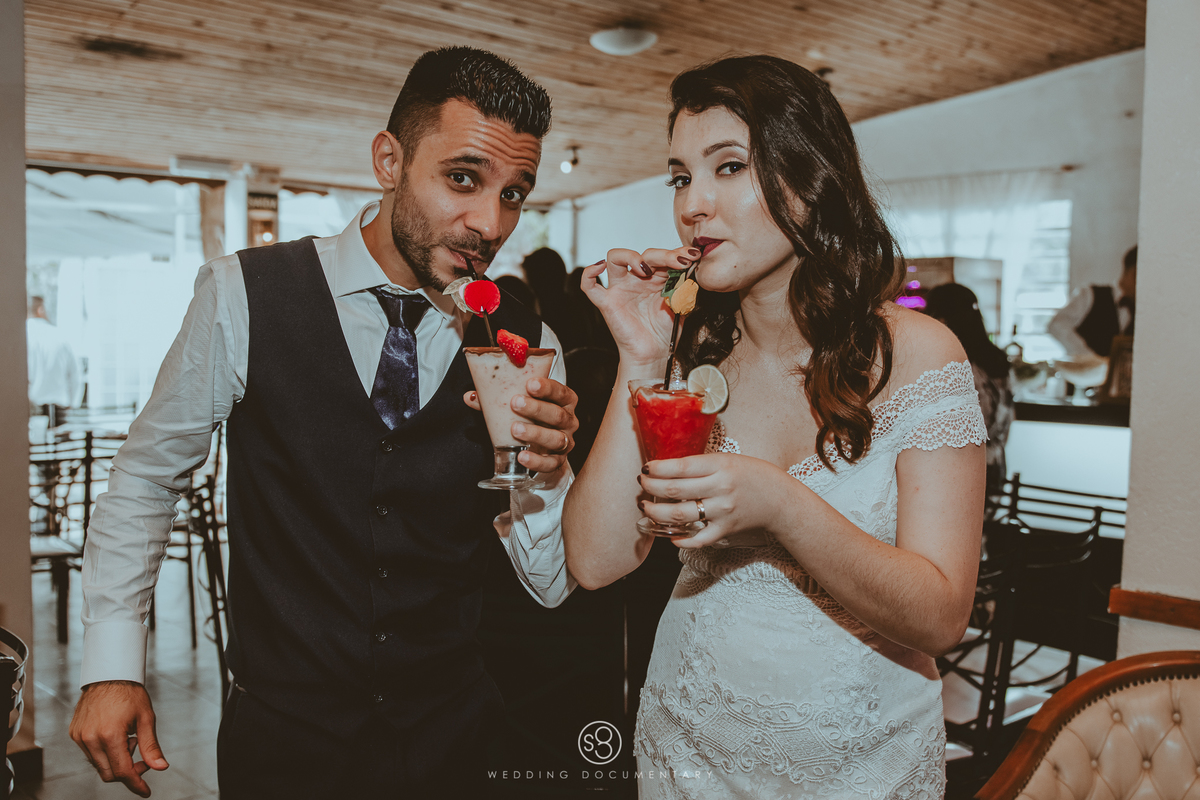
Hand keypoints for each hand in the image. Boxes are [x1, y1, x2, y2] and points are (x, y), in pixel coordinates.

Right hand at [69, 680, 167, 796]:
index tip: (145, 791)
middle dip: (128, 772)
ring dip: (117, 761)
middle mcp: (91, 738)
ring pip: (99, 765)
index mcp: (110, 735)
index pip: (123, 771)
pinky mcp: (75, 734)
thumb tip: (160, 767)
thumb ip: (151, 746)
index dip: (136, 784)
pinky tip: (117, 737)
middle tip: (142, 758)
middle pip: (109, 773)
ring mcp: (80, 737)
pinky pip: (90, 754)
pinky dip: (105, 753)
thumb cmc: (130, 693)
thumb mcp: (147, 718)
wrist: (109, 675)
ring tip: (129, 740)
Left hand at [464, 376, 578, 474]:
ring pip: (556, 439)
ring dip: (536, 433)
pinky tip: (522, 455)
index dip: (547, 387)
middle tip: (516, 403)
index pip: (561, 392)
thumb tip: (471, 396)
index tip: (530, 383)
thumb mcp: (519, 407)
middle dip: (537, 408)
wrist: (543, 449)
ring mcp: (566, 442)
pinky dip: (536, 461)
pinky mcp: (559, 461)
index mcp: (563, 402)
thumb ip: (498, 400)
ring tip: (515, 429)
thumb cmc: (532, 419)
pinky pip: (550, 463)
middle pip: (558, 415)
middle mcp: (569, 421)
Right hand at [580, 245, 700, 367]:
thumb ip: (685, 288)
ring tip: (647, 269)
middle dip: (664, 255)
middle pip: (644, 255)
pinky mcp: (607, 303)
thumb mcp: (682, 306)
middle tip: (680, 262)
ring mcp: (620, 289)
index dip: (677, 254)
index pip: (662, 257)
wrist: (654, 355)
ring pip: (615, 258)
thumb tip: (690, 270)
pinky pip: (589, 286)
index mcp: (655, 278)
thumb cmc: (665, 333)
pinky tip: (600, 267)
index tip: (692, 256)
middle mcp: (636, 280)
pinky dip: (589, 273)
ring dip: (631, 256)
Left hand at [638, 453, 794, 547]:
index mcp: (719, 466)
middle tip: (641, 486)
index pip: (680, 467)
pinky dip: (680, 540)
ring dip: (657, 512)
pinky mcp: (725, 530)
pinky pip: (697, 539)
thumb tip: (668, 468)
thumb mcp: (728, 459)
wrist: (780, 500)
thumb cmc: (753, 475)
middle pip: (674, 490)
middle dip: (651, 488)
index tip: (645, 468)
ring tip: (646, 508)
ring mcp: (721, 511)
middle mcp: (719, 488)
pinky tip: (670, 535)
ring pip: (679, 515)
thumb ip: (702, 465)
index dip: (657, 468)